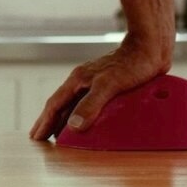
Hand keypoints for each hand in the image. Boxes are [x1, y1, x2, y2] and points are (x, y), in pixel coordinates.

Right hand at [28, 34, 171, 140]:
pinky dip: (80, 114)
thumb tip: (73, 126)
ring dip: (63, 118)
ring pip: (73, 103)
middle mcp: (83, 81)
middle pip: (61, 104)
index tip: (36, 136)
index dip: (45, 121)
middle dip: (49, 121)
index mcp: (78, 80)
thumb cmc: (131, 64)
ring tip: (58, 133)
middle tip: (40, 137)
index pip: (55, 104)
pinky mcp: (108, 84)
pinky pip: (88, 102)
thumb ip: (90, 105)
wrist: (151, 48)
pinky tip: (85, 119)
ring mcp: (95, 82)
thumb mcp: (109, 86)